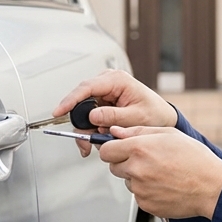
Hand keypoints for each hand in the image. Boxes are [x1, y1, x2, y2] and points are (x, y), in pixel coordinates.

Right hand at [53, 70, 177, 156]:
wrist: (162, 119)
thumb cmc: (155, 113)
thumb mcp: (136, 117)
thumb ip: (114, 116)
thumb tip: (93, 117)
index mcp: (117, 80)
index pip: (87, 87)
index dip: (70, 100)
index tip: (59, 111)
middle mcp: (108, 83)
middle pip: (81, 101)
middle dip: (81, 124)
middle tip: (86, 142)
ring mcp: (103, 93)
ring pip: (83, 112)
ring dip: (88, 129)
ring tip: (99, 140)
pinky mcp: (102, 103)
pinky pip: (89, 117)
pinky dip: (92, 130)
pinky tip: (100, 137)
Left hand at [98, 126, 221, 219]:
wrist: (212, 187)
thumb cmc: (195, 160)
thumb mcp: (168, 134)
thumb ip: (137, 131)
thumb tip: (116, 132)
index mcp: (139, 149)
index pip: (106, 150)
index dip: (112, 148)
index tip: (119, 149)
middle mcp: (136, 170)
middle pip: (113, 167)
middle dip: (124, 163)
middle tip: (146, 160)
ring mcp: (140, 189)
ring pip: (127, 181)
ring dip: (137, 177)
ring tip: (161, 173)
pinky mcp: (145, 204)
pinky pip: (138, 195)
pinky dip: (147, 191)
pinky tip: (164, 185)